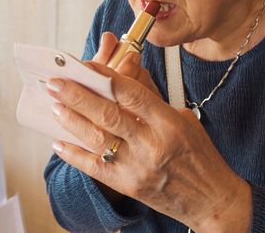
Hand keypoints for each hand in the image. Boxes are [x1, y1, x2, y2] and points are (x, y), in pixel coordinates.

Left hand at [47, 44, 251, 232]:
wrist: (210, 198)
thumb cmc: (201, 157)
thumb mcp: (184, 120)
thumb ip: (154, 100)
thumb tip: (129, 77)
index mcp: (169, 124)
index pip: (132, 94)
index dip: (105, 77)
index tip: (86, 66)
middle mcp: (152, 144)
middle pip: (108, 114)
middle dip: (78, 96)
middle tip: (57, 83)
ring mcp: (138, 167)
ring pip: (98, 140)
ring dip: (72, 121)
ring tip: (55, 105)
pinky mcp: (129, 186)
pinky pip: (96, 168)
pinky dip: (75, 155)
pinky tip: (60, 142)